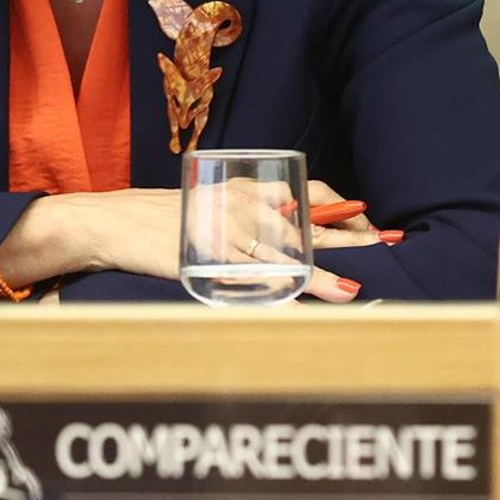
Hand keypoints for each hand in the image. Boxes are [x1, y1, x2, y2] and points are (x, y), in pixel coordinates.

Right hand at [0, 182, 382, 301]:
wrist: (115, 223)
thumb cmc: (166, 214)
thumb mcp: (213, 199)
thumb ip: (252, 207)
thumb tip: (295, 222)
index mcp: (247, 188)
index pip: (308, 193)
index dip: (344, 209)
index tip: (372, 224)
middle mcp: (241, 207)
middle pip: (306, 226)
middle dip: (349, 240)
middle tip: (385, 248)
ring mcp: (226, 236)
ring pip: (284, 257)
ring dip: (321, 277)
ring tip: (353, 291)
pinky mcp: (209, 263)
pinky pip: (251, 284)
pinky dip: (278, 299)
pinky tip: (301, 311)